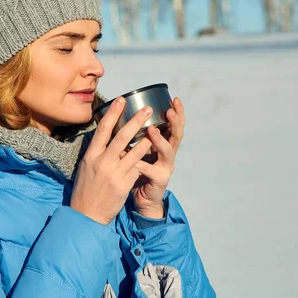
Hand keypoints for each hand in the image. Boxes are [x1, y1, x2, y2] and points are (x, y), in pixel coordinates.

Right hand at [71, 97, 153, 224]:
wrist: (86, 214)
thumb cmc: (86, 189)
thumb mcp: (87, 167)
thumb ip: (97, 153)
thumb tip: (107, 138)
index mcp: (91, 155)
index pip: (102, 130)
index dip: (112, 114)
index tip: (121, 100)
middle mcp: (102, 162)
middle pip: (121, 137)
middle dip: (135, 121)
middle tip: (146, 110)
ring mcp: (113, 173)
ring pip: (134, 152)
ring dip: (146, 139)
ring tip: (155, 128)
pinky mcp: (123, 184)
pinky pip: (137, 168)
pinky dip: (143, 160)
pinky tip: (151, 153)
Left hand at [131, 98, 185, 218]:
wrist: (142, 198)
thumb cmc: (137, 171)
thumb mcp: (137, 151)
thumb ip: (135, 137)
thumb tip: (120, 117)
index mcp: (164, 144)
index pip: (174, 125)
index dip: (177, 112)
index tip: (174, 98)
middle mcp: (169, 154)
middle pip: (177, 135)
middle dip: (175, 121)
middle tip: (169, 110)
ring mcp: (166, 167)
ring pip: (168, 151)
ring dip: (160, 140)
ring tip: (152, 130)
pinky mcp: (160, 180)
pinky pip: (151, 171)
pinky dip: (143, 165)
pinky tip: (136, 161)